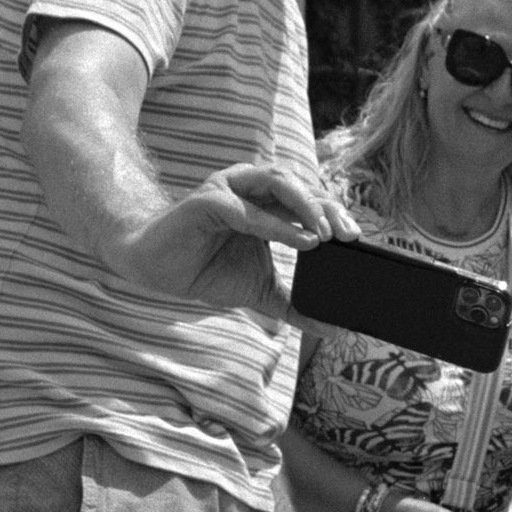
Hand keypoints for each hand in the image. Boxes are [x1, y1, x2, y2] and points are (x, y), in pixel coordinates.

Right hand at [113, 165, 360, 315]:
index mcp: (268, 203)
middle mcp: (252, 187)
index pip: (310, 201)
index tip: (356, 238)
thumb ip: (295, 305)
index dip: (334, 214)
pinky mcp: (207, 201)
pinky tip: (297, 240)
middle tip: (348, 235)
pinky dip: (273, 224)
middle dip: (327, 209)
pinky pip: (245, 209)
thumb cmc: (206, 269)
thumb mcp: (261, 291)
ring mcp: (229, 189)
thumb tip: (333, 328)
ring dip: (304, 207)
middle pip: (300, 186)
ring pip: (277, 183)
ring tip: (323, 234)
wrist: (155, 267)